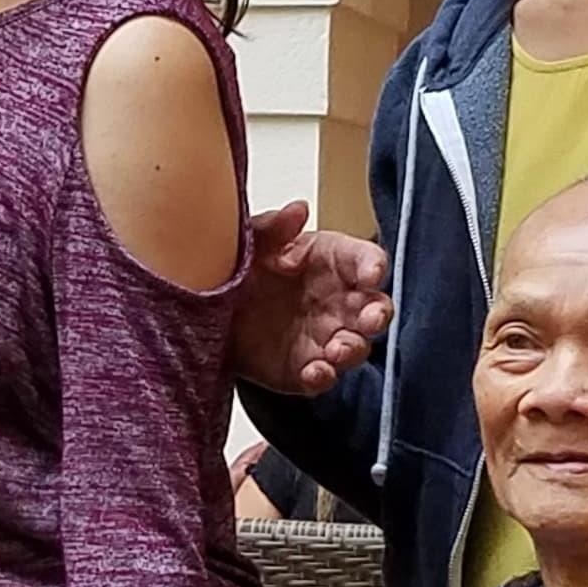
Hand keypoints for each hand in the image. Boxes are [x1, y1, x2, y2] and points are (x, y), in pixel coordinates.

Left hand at [228, 200, 392, 399]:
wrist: (209, 311)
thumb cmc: (241, 269)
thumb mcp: (251, 241)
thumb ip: (273, 226)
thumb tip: (297, 210)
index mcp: (332, 261)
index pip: (366, 260)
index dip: (373, 266)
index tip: (370, 274)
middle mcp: (337, 301)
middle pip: (375, 307)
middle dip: (378, 314)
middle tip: (370, 319)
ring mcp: (324, 337)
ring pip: (356, 346)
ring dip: (353, 348)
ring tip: (337, 349)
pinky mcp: (305, 368)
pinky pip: (323, 376)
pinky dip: (323, 376)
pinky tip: (314, 371)